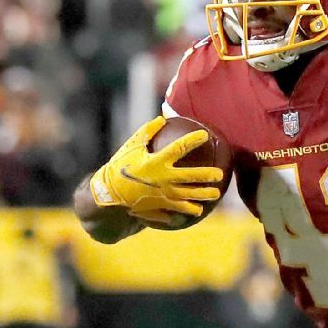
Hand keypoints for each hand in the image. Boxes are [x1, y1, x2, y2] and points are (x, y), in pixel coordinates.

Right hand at [89, 116, 222, 218]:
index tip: (205, 135)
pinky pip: (178, 209)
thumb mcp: (130, 147)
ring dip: (204, 195)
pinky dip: (189, 209)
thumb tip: (162, 118)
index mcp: (155, 162)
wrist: (108, 197)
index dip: (193, 140)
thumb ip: (147, 132)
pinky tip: (198, 210)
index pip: (179, 148)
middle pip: (191, 176)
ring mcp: (163, 195)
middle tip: (220, 174)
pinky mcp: (160, 207)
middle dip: (207, 175)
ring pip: (189, 196)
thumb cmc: (119, 169)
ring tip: (215, 194)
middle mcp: (162, 179)